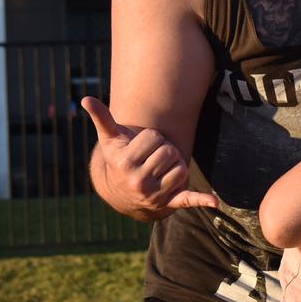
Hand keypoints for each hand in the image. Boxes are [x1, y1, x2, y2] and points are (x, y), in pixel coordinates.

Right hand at [81, 96, 218, 217]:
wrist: (121, 191)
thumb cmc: (119, 158)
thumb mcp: (110, 140)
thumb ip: (101, 118)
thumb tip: (85, 98)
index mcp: (125, 163)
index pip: (155, 137)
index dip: (152, 138)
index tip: (141, 147)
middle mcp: (138, 182)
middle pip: (170, 151)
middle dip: (164, 150)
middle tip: (152, 158)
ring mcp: (154, 194)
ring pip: (182, 168)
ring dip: (175, 165)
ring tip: (161, 169)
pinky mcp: (169, 203)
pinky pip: (188, 200)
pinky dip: (201, 200)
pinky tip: (215, 202)